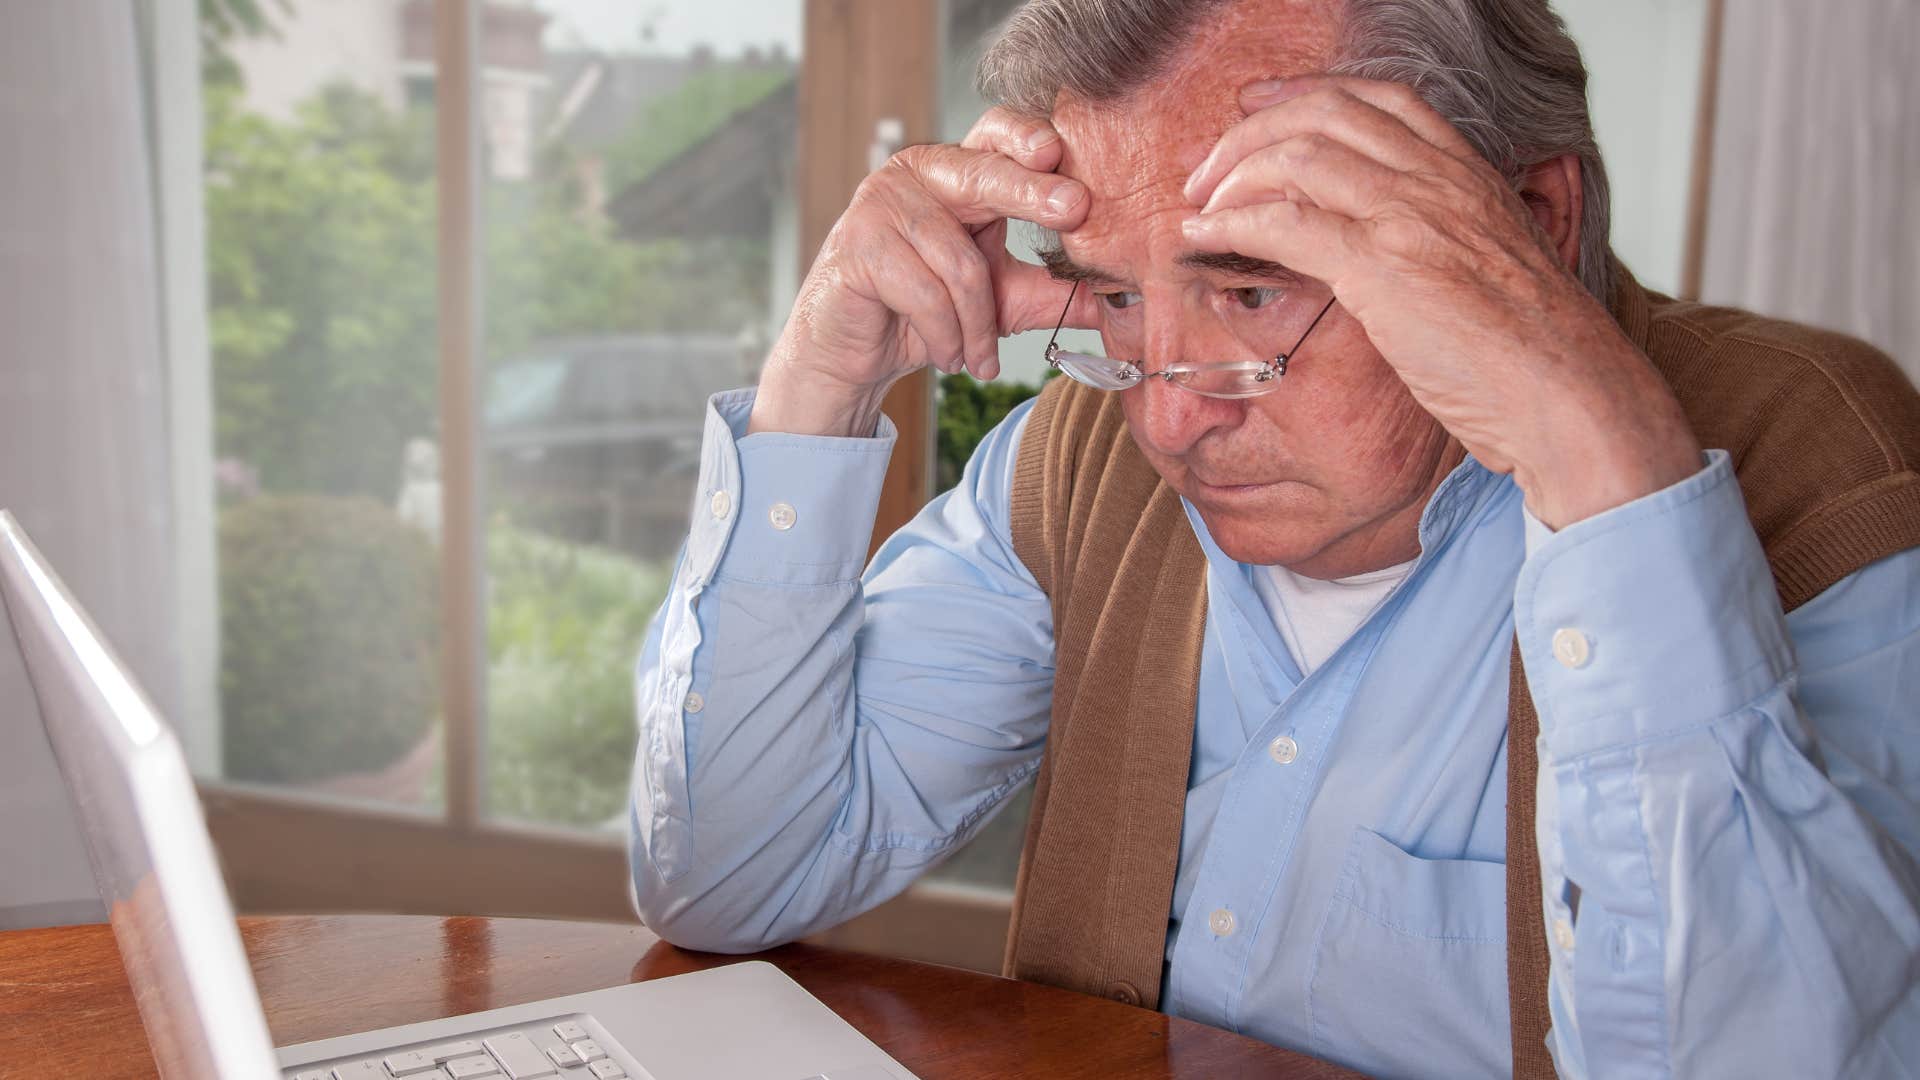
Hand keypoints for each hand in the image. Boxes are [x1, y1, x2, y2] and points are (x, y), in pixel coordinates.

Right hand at [750, 110, 1101, 437]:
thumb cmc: (928, 312)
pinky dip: (945, 336)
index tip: (1061, 153)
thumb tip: (1128, 297)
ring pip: (959, 261)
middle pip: (981, 173)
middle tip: (1075, 211)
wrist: (857, 354)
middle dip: (1032, 194)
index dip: (1026, 136)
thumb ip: (1056, 291)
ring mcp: (881, 204)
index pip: (996, 134)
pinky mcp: (854, 246)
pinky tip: (946, 355)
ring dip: (977, 325)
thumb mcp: (1004, 300)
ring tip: (978, 357)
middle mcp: (918, 173)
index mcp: (959, 172)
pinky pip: (923, 293)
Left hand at [1180, 75, 1700, 527]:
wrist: (1572, 394)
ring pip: (1297, 158)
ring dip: (1231, 178)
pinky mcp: (1385, 268)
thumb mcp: (1495, 270)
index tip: (1256, 106)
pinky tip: (1202, 239)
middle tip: (1205, 171)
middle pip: (1323, 114)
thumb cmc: (1535, 354)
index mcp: (1468, 173)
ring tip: (1198, 209)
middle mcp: (1439, 180)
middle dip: (1249, 134)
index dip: (1305, 94)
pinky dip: (1231, 225)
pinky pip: (1286, 224)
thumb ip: (1446, 242)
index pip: (1377, 100)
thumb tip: (1390, 255)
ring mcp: (1411, 217)